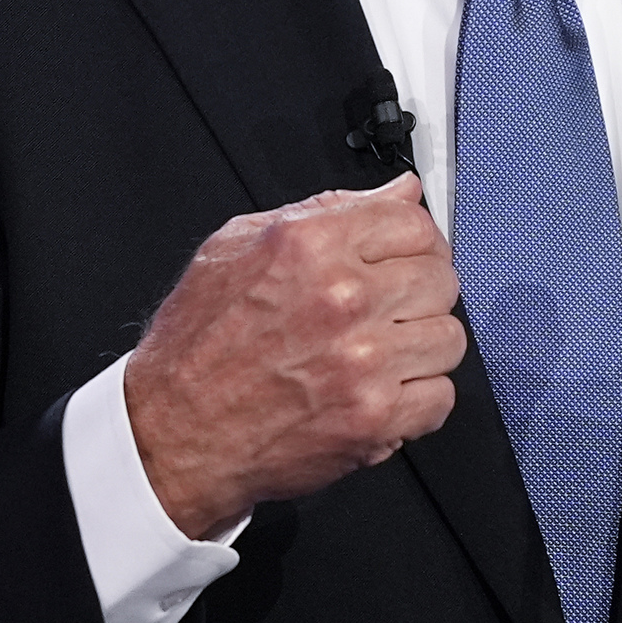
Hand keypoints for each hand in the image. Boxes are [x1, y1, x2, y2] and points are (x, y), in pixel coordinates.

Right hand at [123, 174, 466, 537]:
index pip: (414, 222)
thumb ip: (328, 209)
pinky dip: (419, 399)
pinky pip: (440, 398)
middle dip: (419, 292)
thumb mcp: (238, 245)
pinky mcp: (373, 418)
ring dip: (422, 346)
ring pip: (448, 338)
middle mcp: (343, 298)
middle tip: (389, 309)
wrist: (172, 432)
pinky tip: (384, 392)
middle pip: (441, 277)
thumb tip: (397, 190)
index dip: (415, 240)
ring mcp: (363, 361)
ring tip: (383, 353)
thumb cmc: (197, 345)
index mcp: (311, 245)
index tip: (406, 256)